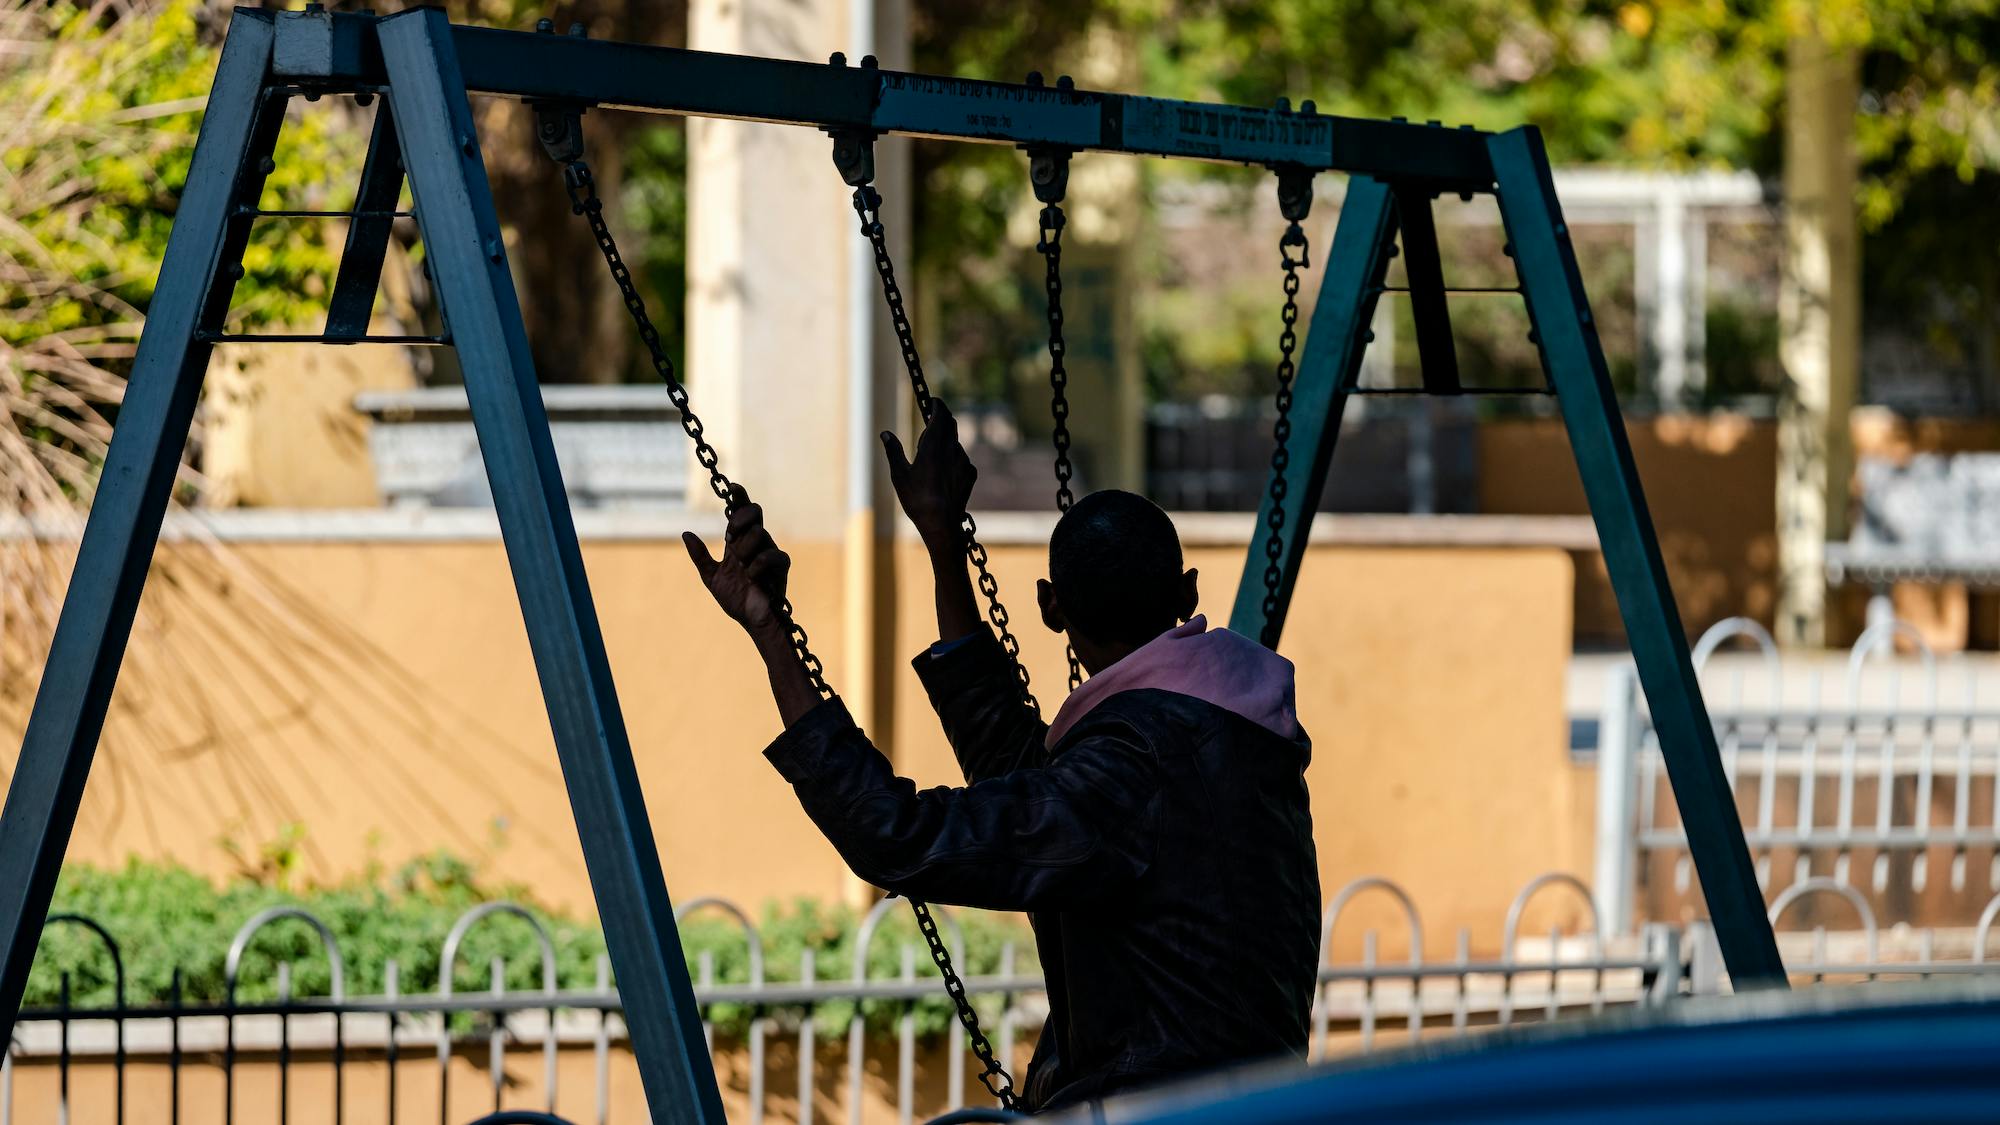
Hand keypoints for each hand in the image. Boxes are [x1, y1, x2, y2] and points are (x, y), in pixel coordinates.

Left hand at [684, 486, 789, 637]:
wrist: (752, 620)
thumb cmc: (736, 599)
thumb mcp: (712, 577)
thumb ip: (700, 556)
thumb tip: (686, 533)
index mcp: (739, 542)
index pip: (741, 512)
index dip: (739, 496)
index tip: (733, 487)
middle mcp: (756, 542)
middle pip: (755, 512)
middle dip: (741, 518)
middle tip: (729, 537)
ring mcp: (770, 552)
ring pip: (758, 534)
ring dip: (744, 551)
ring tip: (742, 568)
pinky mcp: (781, 565)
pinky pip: (771, 555)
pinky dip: (758, 565)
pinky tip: (752, 577)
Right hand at [881, 402, 975, 556]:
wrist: (942, 525)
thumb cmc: (917, 500)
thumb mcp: (899, 474)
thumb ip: (893, 450)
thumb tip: (885, 434)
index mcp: (934, 445)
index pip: (940, 414)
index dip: (937, 404)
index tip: (932, 401)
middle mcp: (952, 449)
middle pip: (951, 424)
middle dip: (941, 419)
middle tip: (928, 423)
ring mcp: (964, 462)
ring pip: (955, 442)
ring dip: (945, 440)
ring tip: (930, 455)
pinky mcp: (970, 474)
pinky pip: (961, 458)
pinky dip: (952, 456)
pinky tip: (942, 471)